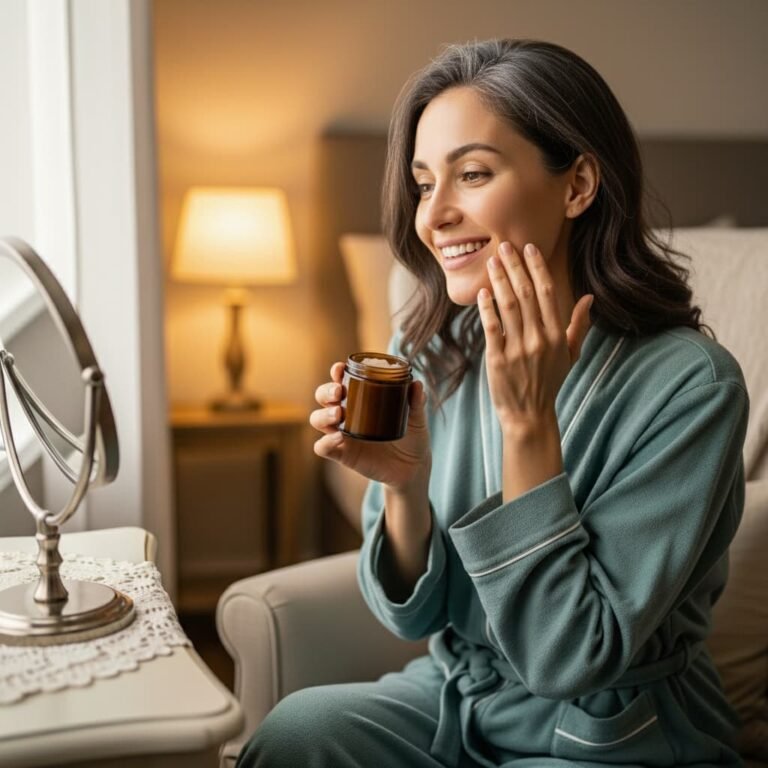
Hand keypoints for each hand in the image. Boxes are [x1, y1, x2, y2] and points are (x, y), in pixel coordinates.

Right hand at [310, 362, 431, 493]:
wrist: (413, 468)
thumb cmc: (412, 436)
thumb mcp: (416, 418)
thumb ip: (416, 402)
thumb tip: (417, 384)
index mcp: (361, 398)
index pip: (341, 380)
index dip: (336, 372)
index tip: (340, 369)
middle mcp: (347, 414)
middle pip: (323, 397)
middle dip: (326, 391)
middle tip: (339, 392)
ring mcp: (342, 434)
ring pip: (317, 419)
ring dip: (323, 415)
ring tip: (339, 414)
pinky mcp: (342, 454)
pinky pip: (322, 447)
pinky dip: (326, 442)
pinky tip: (339, 438)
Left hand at [477, 241, 592, 436]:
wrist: (530, 415)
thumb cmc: (549, 382)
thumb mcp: (570, 355)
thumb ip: (579, 326)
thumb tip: (588, 298)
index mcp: (557, 334)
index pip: (547, 292)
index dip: (537, 268)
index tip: (528, 248)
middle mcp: (540, 338)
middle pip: (526, 293)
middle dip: (514, 266)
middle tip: (504, 246)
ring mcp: (518, 349)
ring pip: (508, 306)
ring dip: (499, 280)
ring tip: (492, 262)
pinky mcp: (498, 359)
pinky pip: (492, 327)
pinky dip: (487, 307)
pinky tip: (483, 292)